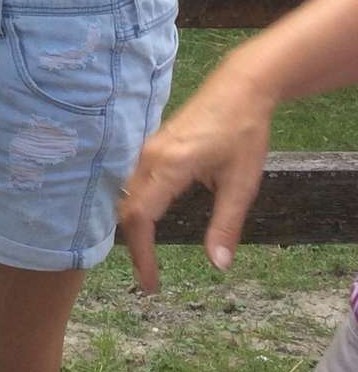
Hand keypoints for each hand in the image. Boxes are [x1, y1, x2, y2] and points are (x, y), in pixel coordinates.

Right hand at [118, 61, 274, 293]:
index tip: (151, 283)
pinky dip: (136, 212)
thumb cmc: (245, 133)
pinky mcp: (151, 148)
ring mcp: (147, 151)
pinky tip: (149, 225)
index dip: (143, 254)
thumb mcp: (243, 182)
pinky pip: (133, 185)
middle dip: (136, 248)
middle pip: (128, 211)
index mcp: (169, 167)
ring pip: (127, 198)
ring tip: (148, 258)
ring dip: (134, 230)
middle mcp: (149, 159)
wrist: (239, 88)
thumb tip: (218, 265)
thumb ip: (227, 225)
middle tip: (150, 279)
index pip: (142, 218)